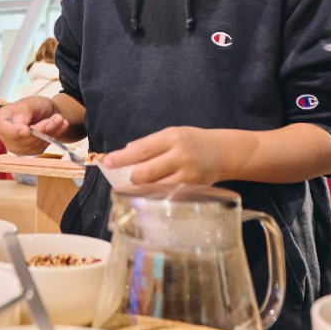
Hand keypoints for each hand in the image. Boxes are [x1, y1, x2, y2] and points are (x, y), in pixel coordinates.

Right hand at [0, 96, 63, 154]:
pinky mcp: (28, 152)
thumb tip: (20, 124)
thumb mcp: (31, 102)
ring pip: (34, 145)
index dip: (15, 131)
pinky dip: (53, 137)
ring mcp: (16, 146)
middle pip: (22, 139)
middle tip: (58, 117)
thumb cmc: (35, 106)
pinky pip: (41, 148)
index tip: (27, 130)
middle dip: (42, 129)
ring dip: (51, 132)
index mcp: (1, 119)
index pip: (5, 129)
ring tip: (60, 119)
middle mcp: (5, 135)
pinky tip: (60, 127)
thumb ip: (24, 111)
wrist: (46, 113)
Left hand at [104, 127, 229, 185]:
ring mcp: (187, 175)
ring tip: (134, 186)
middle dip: (129, 177)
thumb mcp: (171, 134)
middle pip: (145, 173)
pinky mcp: (192, 190)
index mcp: (172, 138)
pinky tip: (149, 193)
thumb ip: (148, 144)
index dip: (121, 158)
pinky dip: (154, 195)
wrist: (223, 153)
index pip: (141, 150)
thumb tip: (124, 155)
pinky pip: (166, 196)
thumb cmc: (192, 142)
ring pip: (154, 188)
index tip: (107, 162)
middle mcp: (180, 156)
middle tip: (123, 177)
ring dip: (140, 189)